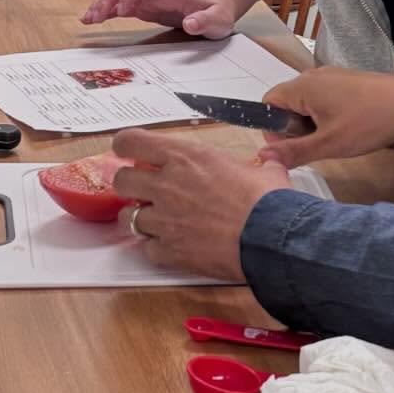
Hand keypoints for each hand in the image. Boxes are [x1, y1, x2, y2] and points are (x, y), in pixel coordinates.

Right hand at [82, 0, 236, 36]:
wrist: (217, 7)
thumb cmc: (217, 11)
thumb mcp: (218, 19)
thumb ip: (205, 21)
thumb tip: (190, 24)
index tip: (123, 11)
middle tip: (97, 16)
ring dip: (102, 4)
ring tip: (88, 18)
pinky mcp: (144, 8)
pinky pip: (121, 7)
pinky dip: (106, 12)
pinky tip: (93, 19)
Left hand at [113, 131, 290, 279]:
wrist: (271, 240)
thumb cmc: (268, 203)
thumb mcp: (263, 170)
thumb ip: (256, 164)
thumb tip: (270, 161)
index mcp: (185, 158)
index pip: (130, 142)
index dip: (126, 147)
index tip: (131, 153)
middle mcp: (167, 185)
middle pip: (121, 180)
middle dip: (130, 185)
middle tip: (145, 189)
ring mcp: (164, 220)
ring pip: (128, 217)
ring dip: (141, 218)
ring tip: (160, 221)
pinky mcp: (169, 250)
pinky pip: (147, 248)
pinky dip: (157, 247)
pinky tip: (174, 245)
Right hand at [257, 69, 393, 169]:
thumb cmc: (368, 123)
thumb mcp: (328, 144)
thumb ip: (293, 151)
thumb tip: (261, 158)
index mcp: (303, 86)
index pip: (269, 103)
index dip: (273, 128)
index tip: (290, 147)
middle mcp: (314, 75)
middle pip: (288, 103)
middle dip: (295, 128)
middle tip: (317, 145)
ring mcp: (334, 76)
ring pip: (309, 103)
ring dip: (313, 124)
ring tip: (335, 139)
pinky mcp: (350, 81)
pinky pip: (327, 99)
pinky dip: (329, 116)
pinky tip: (348, 129)